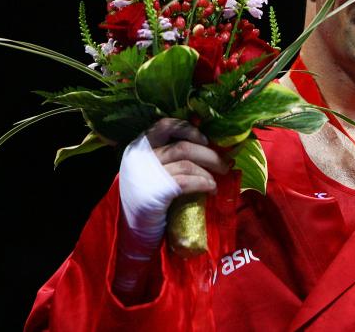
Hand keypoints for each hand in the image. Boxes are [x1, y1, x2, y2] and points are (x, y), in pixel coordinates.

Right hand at [114, 119, 229, 299]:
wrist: (130, 231)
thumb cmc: (146, 199)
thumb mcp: (151, 171)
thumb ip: (167, 156)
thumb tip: (205, 145)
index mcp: (138, 148)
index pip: (164, 125)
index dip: (188, 129)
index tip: (205, 139)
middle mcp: (140, 156)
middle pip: (183, 145)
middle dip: (209, 154)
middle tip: (224, 163)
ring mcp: (146, 173)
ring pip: (187, 162)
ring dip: (209, 170)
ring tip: (217, 179)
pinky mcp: (156, 191)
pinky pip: (187, 181)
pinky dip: (204, 182)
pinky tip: (211, 189)